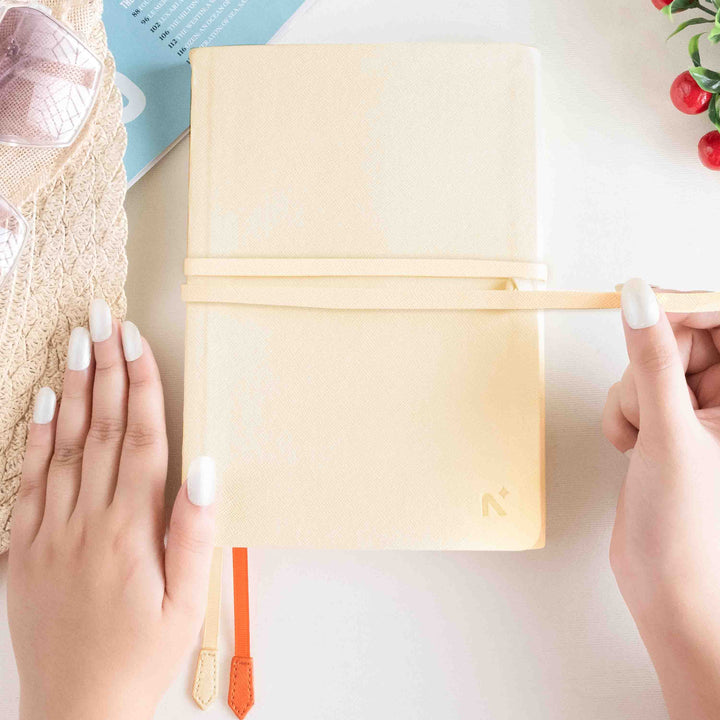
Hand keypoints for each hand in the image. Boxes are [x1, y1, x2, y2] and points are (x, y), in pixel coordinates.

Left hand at [7, 299, 215, 719]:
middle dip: (105, 369)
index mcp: (131, 531)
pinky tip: (39, 405)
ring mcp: (49, 532)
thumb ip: (194, 531)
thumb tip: (205, 467)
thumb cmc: (142, 654)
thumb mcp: (188, 601)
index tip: (136, 342)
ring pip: (61, 447)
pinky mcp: (23, 549)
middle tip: (104, 319)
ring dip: (70, 390)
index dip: (140, 386)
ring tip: (76, 343)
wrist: (78, 709)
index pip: (139, 440)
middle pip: (98, 430)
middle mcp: (86, 521)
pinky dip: (32, 440)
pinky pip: (25, 483)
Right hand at [603, 279, 719, 719]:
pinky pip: (632, 394)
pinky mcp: (662, 428)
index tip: (648, 304)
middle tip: (645, 396)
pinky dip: (621, 415)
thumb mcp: (668, 432)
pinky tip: (630, 446)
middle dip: (650, 367)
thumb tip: (640, 300)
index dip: (686, 310)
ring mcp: (693, 416)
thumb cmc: (687, 526)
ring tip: (640, 435)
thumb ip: (651, 361)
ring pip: (649, 369)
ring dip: (631, 396)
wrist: (663, 583)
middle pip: (681, 343)